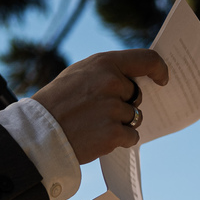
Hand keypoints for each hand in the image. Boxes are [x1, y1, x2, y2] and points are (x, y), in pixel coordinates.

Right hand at [32, 49, 168, 163]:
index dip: (159, 69)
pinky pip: (131, 136)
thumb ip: (106, 71)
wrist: (38, 132)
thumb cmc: (58, 101)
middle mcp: (112, 83)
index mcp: (104, 64)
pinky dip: (119, 139)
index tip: (162, 79)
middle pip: (137, 95)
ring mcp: (114, 109)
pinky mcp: (113, 133)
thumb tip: (133, 79)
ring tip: (94, 124)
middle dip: (125, 103)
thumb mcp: (79, 73)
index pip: (147, 60)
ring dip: (120, 123)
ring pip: (135, 117)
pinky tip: (98, 137)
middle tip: (100, 110)